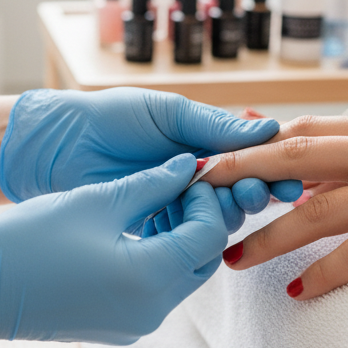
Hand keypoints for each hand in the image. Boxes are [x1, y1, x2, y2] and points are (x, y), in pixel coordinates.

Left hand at [0, 87, 298, 205]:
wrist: (58, 144)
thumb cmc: (109, 117)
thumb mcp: (166, 112)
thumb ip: (213, 125)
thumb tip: (269, 128)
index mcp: (202, 143)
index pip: (249, 159)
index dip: (271, 170)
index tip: (289, 179)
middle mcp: (194, 176)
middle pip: (238, 192)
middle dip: (253, 193)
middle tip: (256, 193)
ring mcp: (175, 203)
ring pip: (215, 216)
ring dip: (227, 212)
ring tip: (230, 205)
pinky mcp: (153, 227)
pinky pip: (183, 235)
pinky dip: (195, 231)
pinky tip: (200, 225)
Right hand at [0, 155, 226, 347]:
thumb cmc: (30, 240)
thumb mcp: (97, 201)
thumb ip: (152, 183)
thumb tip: (189, 166)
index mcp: (149, 278)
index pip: (208, 235)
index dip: (206, 199)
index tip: (189, 172)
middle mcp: (152, 311)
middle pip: (202, 260)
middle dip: (199, 219)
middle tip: (178, 186)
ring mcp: (136, 324)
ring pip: (182, 276)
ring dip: (180, 239)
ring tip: (156, 202)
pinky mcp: (120, 326)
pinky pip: (157, 291)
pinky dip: (159, 259)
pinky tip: (136, 229)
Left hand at [204, 114, 347, 299]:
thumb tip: (327, 169)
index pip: (307, 130)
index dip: (254, 143)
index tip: (211, 158)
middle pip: (296, 158)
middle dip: (240, 175)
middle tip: (193, 195)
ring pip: (321, 210)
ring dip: (269, 236)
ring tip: (232, 261)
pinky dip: (327, 275)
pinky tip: (300, 295)